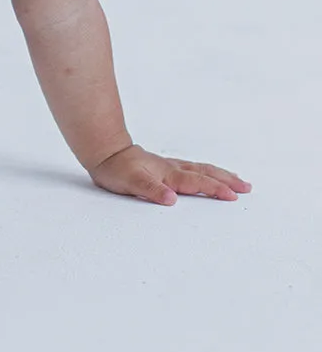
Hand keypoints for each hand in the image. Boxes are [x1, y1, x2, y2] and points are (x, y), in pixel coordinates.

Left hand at [89, 143, 251, 204]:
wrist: (104, 152)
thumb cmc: (116, 169)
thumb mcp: (131, 183)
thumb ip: (151, 190)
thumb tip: (172, 199)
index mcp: (168, 174)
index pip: (196, 182)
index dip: (215, 189)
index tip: (233, 196)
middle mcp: (172, 169)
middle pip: (205, 173)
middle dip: (226, 180)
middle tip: (247, 187)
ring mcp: (169, 166)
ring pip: (200, 169)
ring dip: (220, 174)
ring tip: (237, 179)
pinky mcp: (164, 167)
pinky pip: (192, 168)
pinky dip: (205, 171)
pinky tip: (207, 174)